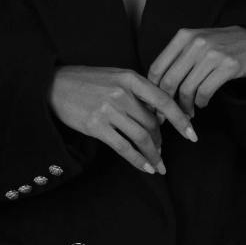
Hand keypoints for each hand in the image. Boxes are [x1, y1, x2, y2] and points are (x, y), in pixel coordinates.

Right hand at [48, 65, 197, 174]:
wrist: (53, 85)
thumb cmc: (86, 81)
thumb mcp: (115, 77)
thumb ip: (137, 92)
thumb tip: (159, 115)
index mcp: (129, 77)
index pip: (163, 100)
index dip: (180, 119)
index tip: (192, 134)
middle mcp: (122, 92)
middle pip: (152, 123)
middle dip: (160, 141)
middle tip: (162, 151)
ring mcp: (109, 109)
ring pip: (141, 137)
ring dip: (153, 154)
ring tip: (158, 165)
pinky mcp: (97, 125)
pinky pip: (124, 147)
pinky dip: (138, 160)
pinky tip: (145, 167)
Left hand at [147, 26, 245, 116]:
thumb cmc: (220, 45)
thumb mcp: (195, 42)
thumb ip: (176, 58)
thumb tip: (156, 86)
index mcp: (183, 36)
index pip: (157, 67)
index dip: (153, 89)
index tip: (154, 103)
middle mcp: (196, 43)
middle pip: (170, 81)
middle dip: (167, 102)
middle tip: (168, 114)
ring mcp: (213, 54)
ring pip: (187, 89)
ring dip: (186, 106)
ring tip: (188, 111)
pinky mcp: (228, 66)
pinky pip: (205, 92)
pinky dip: (201, 102)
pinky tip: (202, 103)